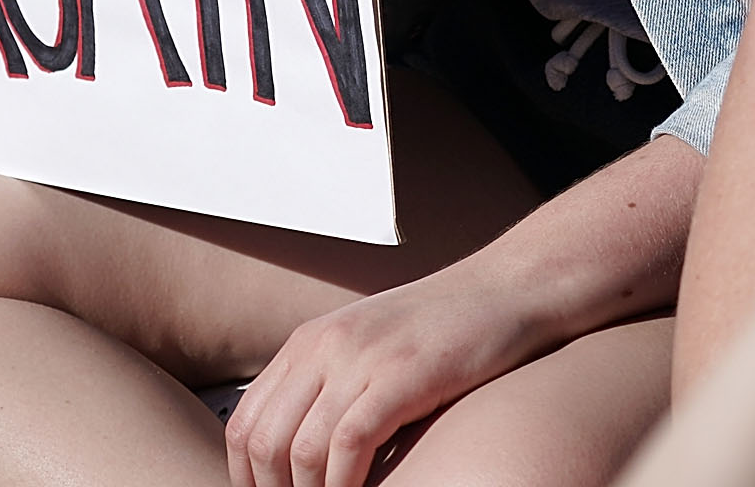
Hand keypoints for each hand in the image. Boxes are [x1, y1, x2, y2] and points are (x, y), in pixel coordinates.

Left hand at [228, 267, 545, 486]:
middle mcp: (323, 346)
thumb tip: (300, 453)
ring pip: (299, 449)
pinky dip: (343, 485)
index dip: (247, 477)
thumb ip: (331, 387)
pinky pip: (349, 444)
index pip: (246, 422)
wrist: (508, 288)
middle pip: (262, 440)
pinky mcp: (401, 375)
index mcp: (308, 342)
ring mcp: (361, 358)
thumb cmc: (446, 329)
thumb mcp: (371, 349)